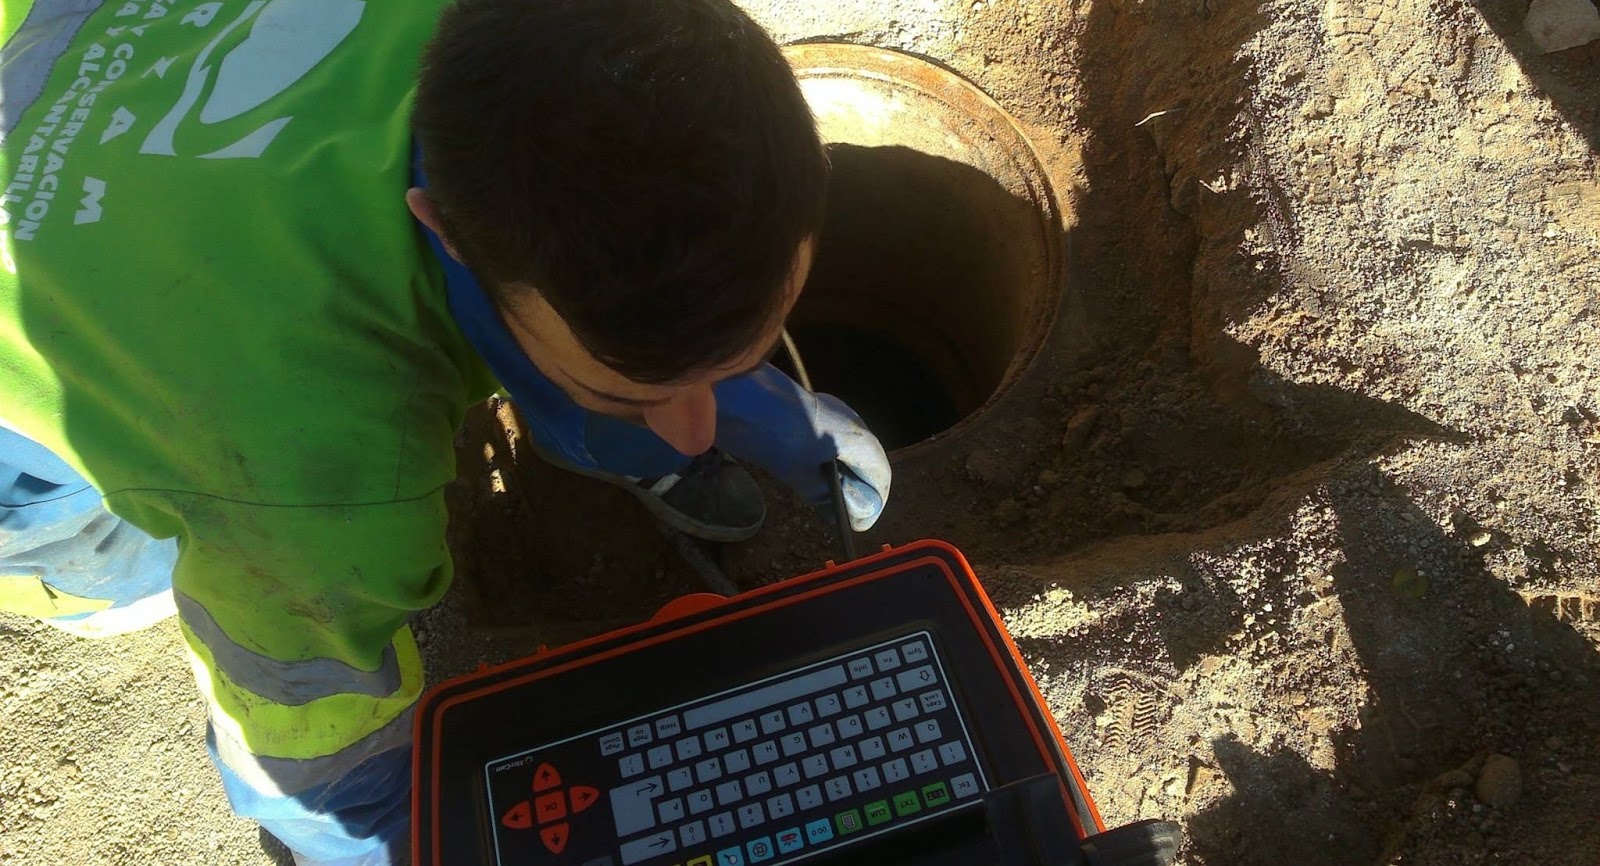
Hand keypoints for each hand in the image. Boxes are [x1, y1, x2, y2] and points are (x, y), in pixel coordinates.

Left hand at [713, 366, 892, 530]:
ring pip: (850, 449)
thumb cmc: (770, 434)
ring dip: (843, 474)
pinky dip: (829, 459)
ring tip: (827, 497)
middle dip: (859, 488)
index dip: (873, 502)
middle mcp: (850, 419)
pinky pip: (833, 438)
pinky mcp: (814, 407)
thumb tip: (843, 512)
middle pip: (868, 459)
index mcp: (855, 436)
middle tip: (843, 514)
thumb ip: (824, 494)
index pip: (880, 474)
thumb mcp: (797, 473)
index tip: (858, 523)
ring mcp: (832, 410)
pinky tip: (811, 472)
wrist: (735, 392)